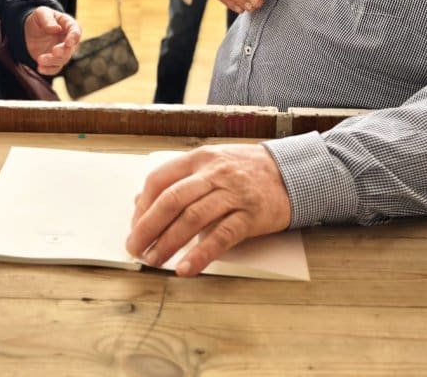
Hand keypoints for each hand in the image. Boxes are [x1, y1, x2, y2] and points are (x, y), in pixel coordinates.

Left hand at [23, 6, 80, 74]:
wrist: (30, 30)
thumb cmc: (39, 18)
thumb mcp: (41, 13)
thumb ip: (47, 19)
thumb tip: (57, 28)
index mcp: (68, 24)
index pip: (76, 31)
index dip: (74, 37)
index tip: (68, 42)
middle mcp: (68, 39)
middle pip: (70, 49)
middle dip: (63, 51)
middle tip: (53, 51)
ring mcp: (62, 51)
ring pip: (63, 60)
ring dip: (52, 61)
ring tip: (39, 59)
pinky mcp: (54, 61)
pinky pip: (55, 69)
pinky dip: (48, 70)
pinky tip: (40, 68)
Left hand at [126, 144, 291, 276]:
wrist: (291, 172)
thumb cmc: (246, 170)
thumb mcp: (211, 164)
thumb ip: (179, 181)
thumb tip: (141, 203)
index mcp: (199, 158)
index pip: (160, 180)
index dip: (142, 206)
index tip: (135, 226)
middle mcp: (214, 173)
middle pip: (172, 200)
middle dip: (148, 227)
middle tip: (135, 248)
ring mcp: (233, 193)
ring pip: (193, 217)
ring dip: (168, 242)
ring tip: (154, 260)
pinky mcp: (250, 215)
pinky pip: (221, 236)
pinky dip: (201, 254)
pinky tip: (186, 268)